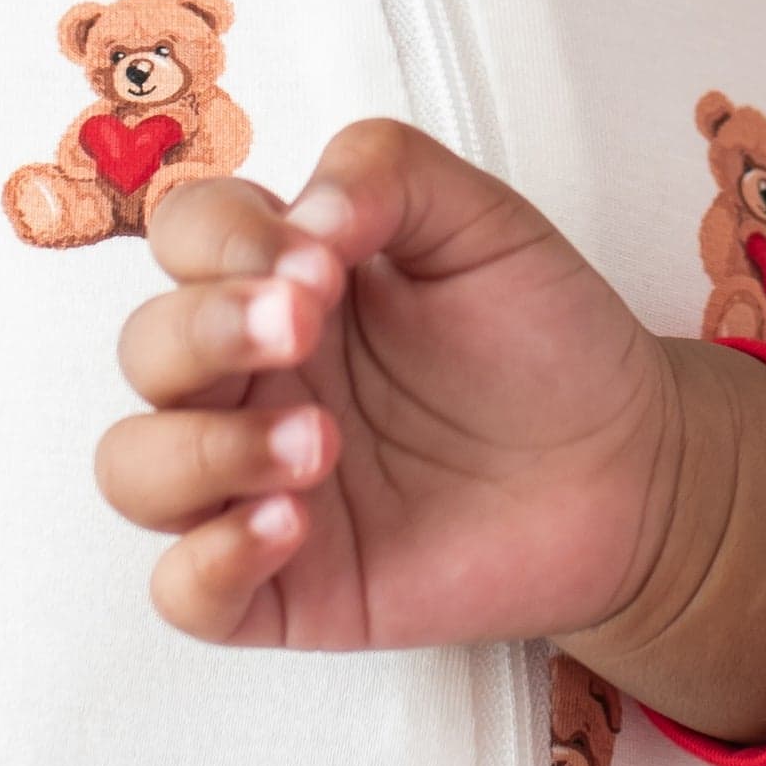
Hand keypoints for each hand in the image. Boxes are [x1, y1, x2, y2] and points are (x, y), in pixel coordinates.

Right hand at [94, 119, 765, 737]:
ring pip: (135, 468)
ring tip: (323, 447)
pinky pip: (182, 591)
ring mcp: (254, 483)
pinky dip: (210, 560)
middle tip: (302, 329)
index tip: (317, 261)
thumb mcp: (485, 222)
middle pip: (147, 348)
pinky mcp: (283, 584)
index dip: (223, 242)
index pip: (187, 237)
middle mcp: (251, 378)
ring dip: (203, 449)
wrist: (630, 467)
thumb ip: (390, 174)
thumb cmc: (547, 339)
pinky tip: (291, 528)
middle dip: (205, 333)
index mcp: (281, 280)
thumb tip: (302, 209)